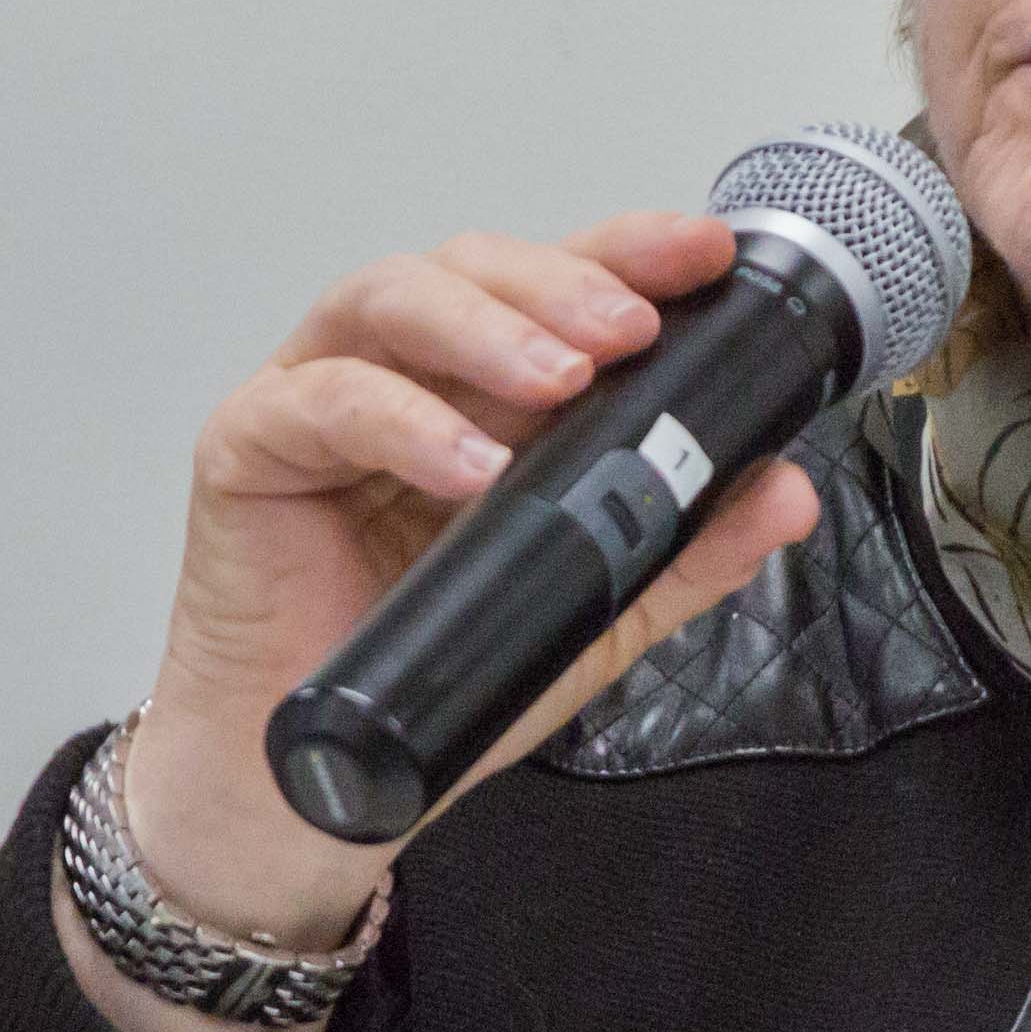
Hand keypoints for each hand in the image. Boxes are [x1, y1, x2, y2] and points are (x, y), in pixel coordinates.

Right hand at [77, 213, 827, 1031]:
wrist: (316, 781)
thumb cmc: (434, 671)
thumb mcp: (593, 607)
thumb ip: (687, 549)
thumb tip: (785, 492)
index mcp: (481, 385)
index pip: (556, 285)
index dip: (627, 251)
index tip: (706, 255)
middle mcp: (399, 370)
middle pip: (470, 265)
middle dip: (561, 282)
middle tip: (630, 330)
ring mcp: (316, 396)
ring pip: (388, 299)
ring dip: (485, 328)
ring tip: (560, 381)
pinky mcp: (246, 446)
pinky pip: (320, 403)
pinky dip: (400, 421)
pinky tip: (467, 465)